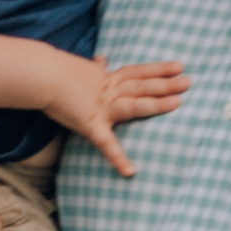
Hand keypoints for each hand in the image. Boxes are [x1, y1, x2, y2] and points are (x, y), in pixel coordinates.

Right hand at [47, 55, 188, 176]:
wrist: (41, 76)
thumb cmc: (56, 72)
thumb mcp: (81, 68)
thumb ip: (95, 67)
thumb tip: (103, 59)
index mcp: (107, 78)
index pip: (139, 72)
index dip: (160, 69)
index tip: (180, 66)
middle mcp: (109, 90)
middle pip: (143, 86)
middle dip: (167, 84)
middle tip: (189, 82)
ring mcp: (102, 107)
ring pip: (135, 105)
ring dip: (157, 104)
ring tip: (178, 103)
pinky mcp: (90, 124)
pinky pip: (106, 143)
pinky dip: (117, 158)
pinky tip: (130, 171)